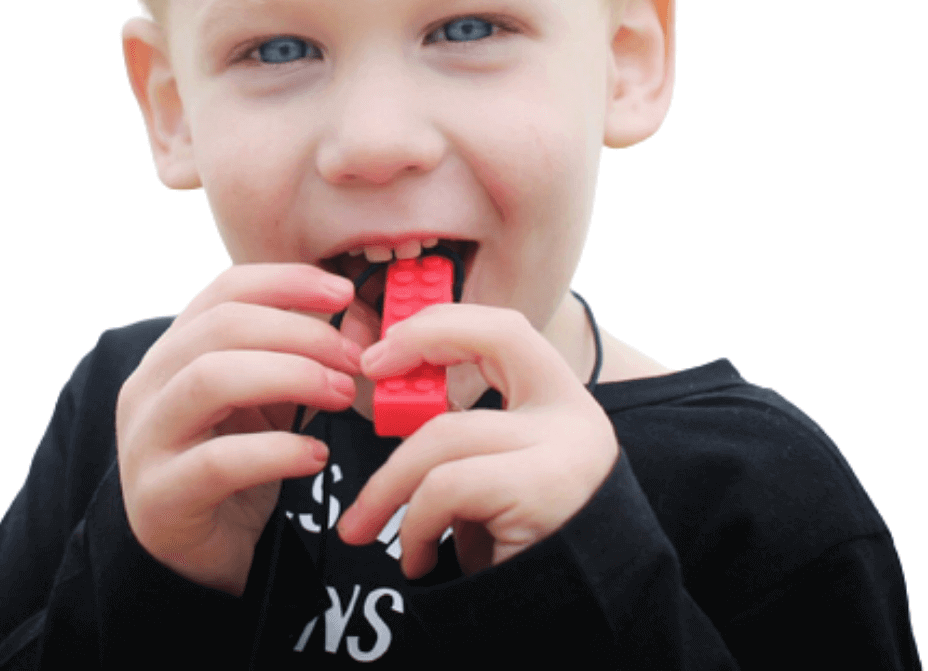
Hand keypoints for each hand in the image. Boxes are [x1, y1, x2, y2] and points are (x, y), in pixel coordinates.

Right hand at [115, 264, 358, 595]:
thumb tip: (360, 322)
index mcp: (176, 348)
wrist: (201, 551)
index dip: (287, 281)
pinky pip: (218, 460)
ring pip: (209, 379)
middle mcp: (150, 384)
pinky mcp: (159, 497)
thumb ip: (300, 356)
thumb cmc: (239, 459)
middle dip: (301, 333)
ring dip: (290, 377)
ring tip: (341, 395)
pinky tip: (316, 454)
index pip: (226, 289)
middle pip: (222, 326)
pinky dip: (277, 451)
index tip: (344, 292)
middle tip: (355, 357)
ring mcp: (147, 439)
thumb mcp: (269, 397)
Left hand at [335, 303, 617, 578]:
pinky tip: (419, 559)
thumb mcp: (497, 481)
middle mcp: (574, 417)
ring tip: (367, 526)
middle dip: (410, 370)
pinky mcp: (544, 495)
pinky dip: (416, 524)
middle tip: (366, 382)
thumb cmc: (525, 556)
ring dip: (389, 484)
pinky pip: (448, 486)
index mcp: (563, 404)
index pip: (505, 329)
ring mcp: (565, 452)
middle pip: (484, 352)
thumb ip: (465, 439)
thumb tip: (396, 403)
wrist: (583, 625)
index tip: (385, 351)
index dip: (442, 323)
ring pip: (447, 431)